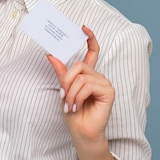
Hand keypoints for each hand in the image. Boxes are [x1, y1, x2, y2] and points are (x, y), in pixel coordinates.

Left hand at [47, 26, 114, 141]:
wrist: (81, 132)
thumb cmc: (74, 113)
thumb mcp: (64, 89)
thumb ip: (61, 72)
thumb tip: (51, 55)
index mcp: (88, 75)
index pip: (92, 52)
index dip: (90, 38)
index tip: (83, 27)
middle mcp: (98, 76)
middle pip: (79, 65)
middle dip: (67, 80)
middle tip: (64, 95)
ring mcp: (104, 83)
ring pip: (81, 76)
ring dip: (71, 92)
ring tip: (71, 104)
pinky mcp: (108, 91)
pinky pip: (88, 85)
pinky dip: (78, 96)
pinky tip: (79, 105)